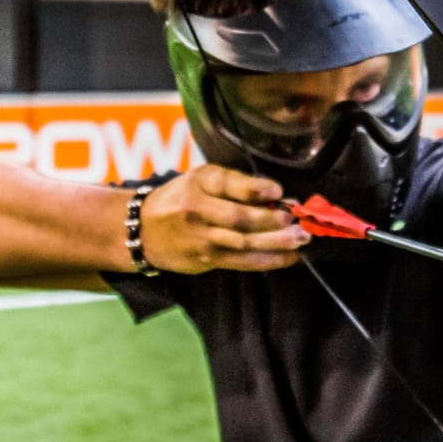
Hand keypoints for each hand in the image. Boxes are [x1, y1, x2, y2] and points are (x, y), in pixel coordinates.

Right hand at [138, 165, 308, 273]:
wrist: (141, 229)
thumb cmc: (180, 198)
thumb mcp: (201, 179)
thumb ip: (236, 184)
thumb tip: (276, 194)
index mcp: (199, 184)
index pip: (228, 184)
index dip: (255, 189)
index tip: (278, 191)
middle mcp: (197, 210)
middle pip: (240, 218)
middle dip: (273, 220)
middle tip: (298, 220)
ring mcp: (202, 238)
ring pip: (244, 242)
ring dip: (277, 242)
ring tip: (301, 239)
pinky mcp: (206, 259)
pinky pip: (242, 262)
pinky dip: (267, 261)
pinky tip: (289, 258)